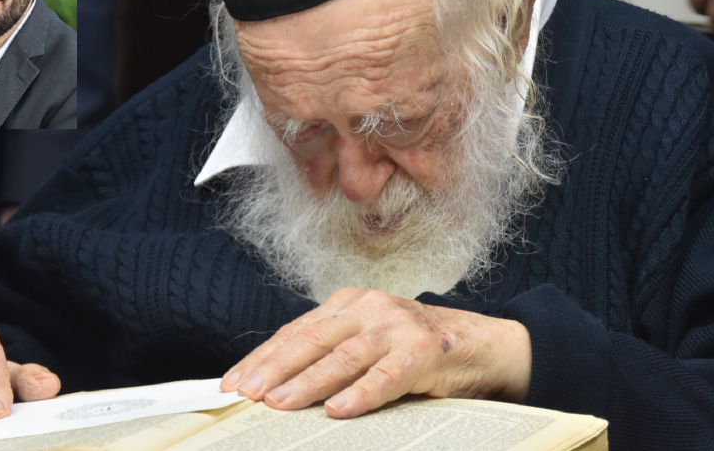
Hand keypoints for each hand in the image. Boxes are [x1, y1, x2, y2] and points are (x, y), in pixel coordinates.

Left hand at [219, 287, 531, 418]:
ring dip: (306, 383)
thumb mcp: (367, 341)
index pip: (296, 332)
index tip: (232, 383)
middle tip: (244, 394)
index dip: (262, 357)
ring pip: (342, 357)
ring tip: (277, 404)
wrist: (481, 345)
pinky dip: (360, 394)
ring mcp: (396, 327)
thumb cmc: (415, 350)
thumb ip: (329, 353)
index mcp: (349, 303)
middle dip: (272, 370)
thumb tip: (274, 387)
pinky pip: (386, 377)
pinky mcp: (422, 353)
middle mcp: (369, 307)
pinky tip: (338, 410)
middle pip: (311, 341)